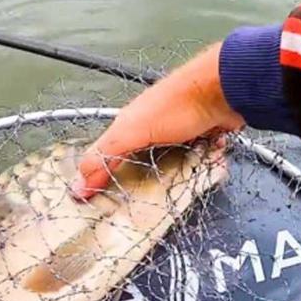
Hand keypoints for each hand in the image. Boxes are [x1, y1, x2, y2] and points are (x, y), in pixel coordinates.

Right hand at [72, 43, 244, 198]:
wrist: (224, 90)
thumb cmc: (176, 106)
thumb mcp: (132, 132)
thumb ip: (105, 156)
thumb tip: (77, 185)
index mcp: (128, 124)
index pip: (104, 157)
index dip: (96, 179)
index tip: (90, 205)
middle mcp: (150, 128)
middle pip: (137, 163)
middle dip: (137, 184)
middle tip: (135, 210)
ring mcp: (177, 133)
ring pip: (166, 164)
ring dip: (170, 178)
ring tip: (168, 200)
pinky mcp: (201, 138)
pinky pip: (194, 160)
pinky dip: (195, 167)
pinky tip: (197, 177)